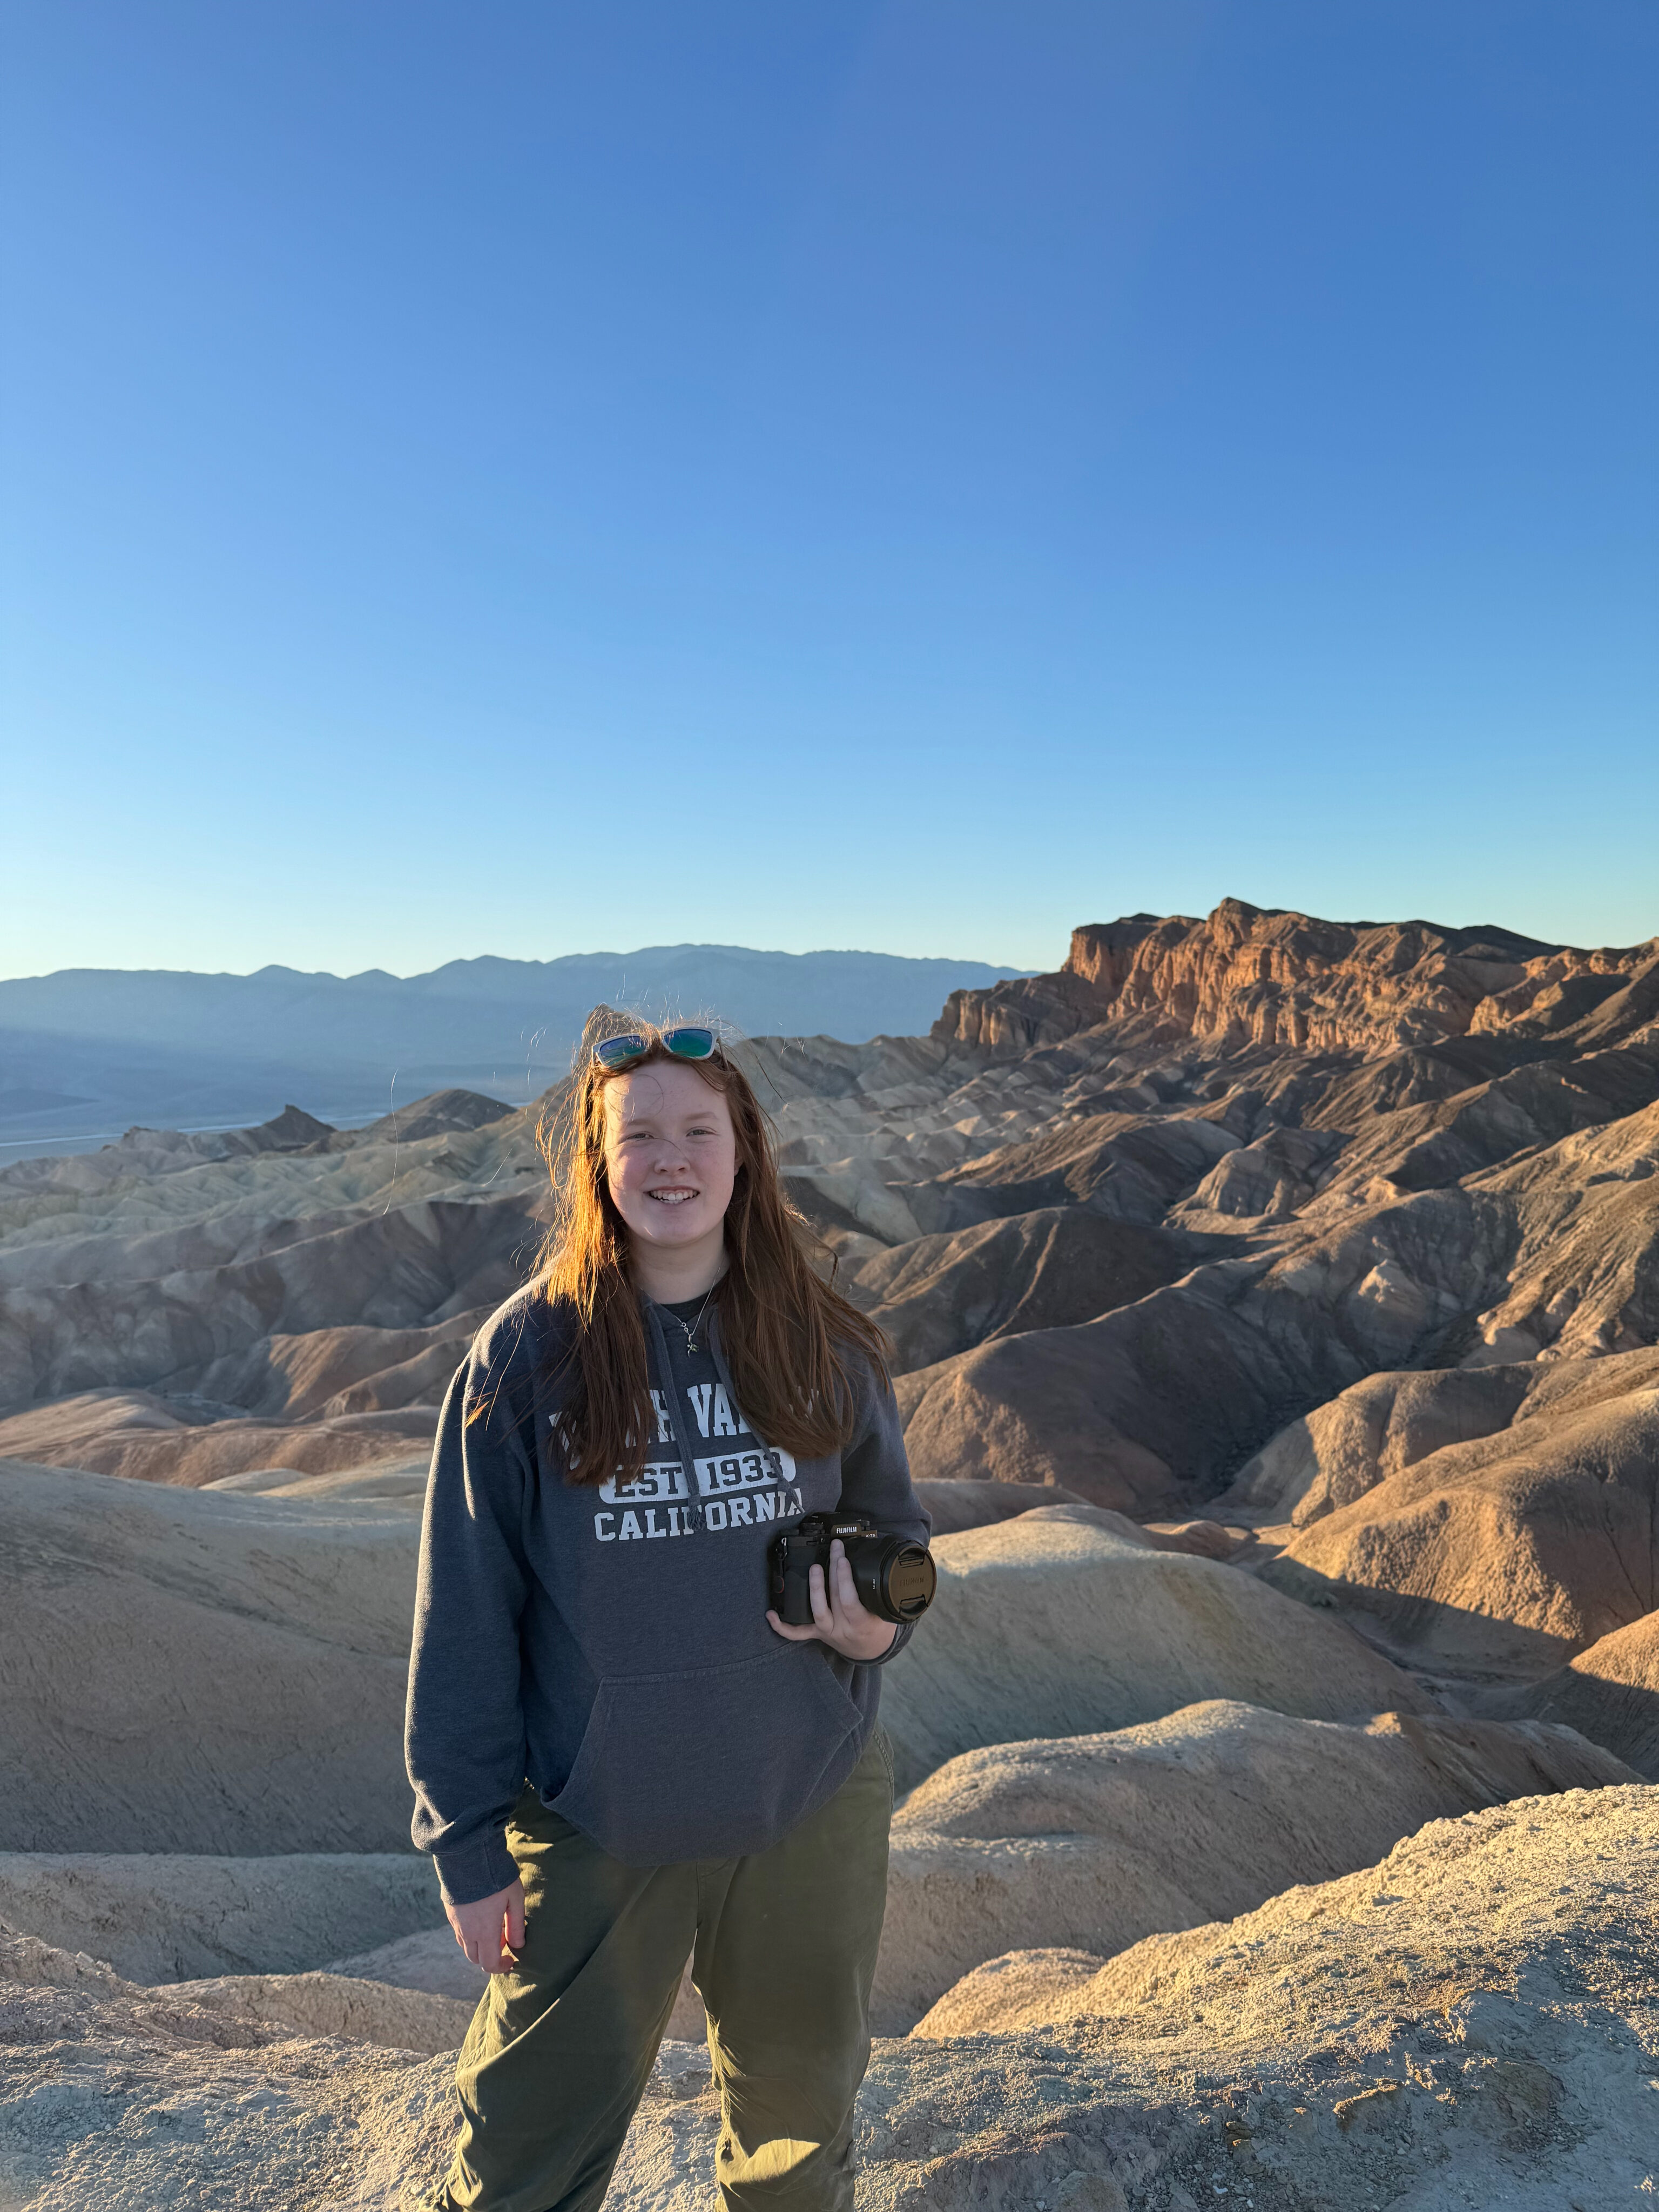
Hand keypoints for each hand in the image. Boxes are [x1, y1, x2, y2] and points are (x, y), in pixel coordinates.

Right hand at [446, 1877, 524, 1973]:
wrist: (468, 1856)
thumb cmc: (496, 1877)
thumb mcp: (515, 1899)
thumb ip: (517, 1925)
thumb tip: (517, 1945)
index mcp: (485, 1932)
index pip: (489, 1964)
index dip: (500, 1967)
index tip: (511, 1959)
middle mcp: (467, 1932)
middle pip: (476, 1958)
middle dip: (490, 1956)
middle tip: (504, 1938)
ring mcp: (456, 1923)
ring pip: (466, 1946)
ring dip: (480, 1945)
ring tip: (493, 1926)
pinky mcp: (450, 1912)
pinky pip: (459, 1932)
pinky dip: (470, 1934)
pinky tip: (481, 1916)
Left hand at [767, 1539, 897, 1661]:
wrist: (870, 1650)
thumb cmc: (878, 1627)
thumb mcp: (885, 1612)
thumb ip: (879, 1593)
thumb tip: (875, 1559)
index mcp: (862, 1623)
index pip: (851, 1601)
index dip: (845, 1581)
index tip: (844, 1560)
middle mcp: (843, 1628)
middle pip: (836, 1597)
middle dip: (835, 1569)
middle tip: (835, 1549)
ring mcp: (828, 1631)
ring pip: (817, 1612)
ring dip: (815, 1588)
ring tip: (814, 1568)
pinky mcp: (816, 1634)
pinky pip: (797, 1633)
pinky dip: (782, 1626)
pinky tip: (771, 1614)